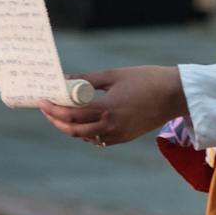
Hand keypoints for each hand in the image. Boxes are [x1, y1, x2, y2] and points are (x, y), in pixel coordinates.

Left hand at [39, 66, 187, 146]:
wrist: (174, 95)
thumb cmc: (145, 79)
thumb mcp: (114, 75)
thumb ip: (87, 79)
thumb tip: (65, 79)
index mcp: (106, 109)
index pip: (70, 114)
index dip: (52, 109)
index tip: (41, 100)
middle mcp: (110, 126)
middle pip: (73, 130)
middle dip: (56, 121)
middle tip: (46, 108)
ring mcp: (118, 135)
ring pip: (84, 136)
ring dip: (69, 127)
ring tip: (60, 113)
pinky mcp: (125, 137)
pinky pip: (98, 139)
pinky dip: (85, 132)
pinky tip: (82, 120)